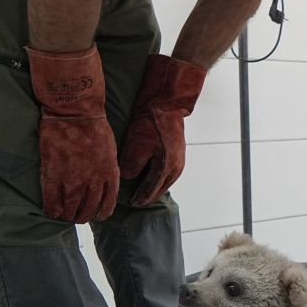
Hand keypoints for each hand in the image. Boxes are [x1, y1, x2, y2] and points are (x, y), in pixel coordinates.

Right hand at [27, 46, 118, 222]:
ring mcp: (72, 181)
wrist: (74, 113)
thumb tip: (104, 185)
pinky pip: (51, 204)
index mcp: (110, 176)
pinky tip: (51, 210)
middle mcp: (93, 182)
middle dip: (82, 216)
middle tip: (75, 213)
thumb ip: (108, 171)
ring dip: (66, 215)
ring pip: (70, 212)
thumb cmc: (94, 128)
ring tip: (63, 212)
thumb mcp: (111, 152)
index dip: (100, 213)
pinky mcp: (53, 177)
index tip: (95, 214)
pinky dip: (51, 211)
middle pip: (87, 213)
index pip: (107, 207)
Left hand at [119, 54, 206, 205]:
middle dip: (147, 196)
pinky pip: (166, 172)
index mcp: (167, 169)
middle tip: (133, 202)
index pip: (151, 191)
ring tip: (140, 192)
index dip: (139, 198)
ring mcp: (179, 160)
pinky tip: (149, 176)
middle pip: (160, 189)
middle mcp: (176, 168)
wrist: (166, 103)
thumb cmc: (151, 122)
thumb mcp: (136, 145)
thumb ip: (132, 167)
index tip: (129, 203)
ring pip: (164, 181)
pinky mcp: (177, 152)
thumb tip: (128, 178)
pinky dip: (157, 177)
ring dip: (153, 187)